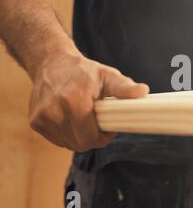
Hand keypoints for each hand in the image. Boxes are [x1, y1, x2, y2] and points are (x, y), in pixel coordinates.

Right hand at [29, 53, 148, 151]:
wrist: (52, 62)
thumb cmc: (84, 71)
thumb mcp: (108, 76)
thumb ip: (124, 88)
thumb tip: (143, 91)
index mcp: (74, 101)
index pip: (91, 139)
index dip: (103, 137)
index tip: (108, 128)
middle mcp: (54, 111)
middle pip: (80, 144)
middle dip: (92, 137)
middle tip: (97, 123)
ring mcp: (42, 117)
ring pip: (68, 143)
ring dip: (78, 136)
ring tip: (83, 118)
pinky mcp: (34, 121)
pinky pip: (56, 139)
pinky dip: (66, 133)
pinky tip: (69, 118)